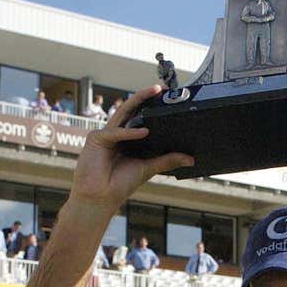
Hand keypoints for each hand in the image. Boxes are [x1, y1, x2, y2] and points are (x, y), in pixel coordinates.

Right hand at [70, 86, 193, 212]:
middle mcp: (117, 133)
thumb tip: (190, 159)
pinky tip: (143, 132)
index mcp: (128, 138)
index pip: (141, 117)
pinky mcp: (96, 139)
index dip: (152, 106)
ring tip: (153, 93)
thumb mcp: (149, 168)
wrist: (101, 197)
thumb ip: (167, 160)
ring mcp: (106, 134)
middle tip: (162, 89)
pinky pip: (115, 132)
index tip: (167, 97)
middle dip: (146, 97)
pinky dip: (129, 133)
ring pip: (123, 112)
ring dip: (137, 101)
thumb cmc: (120, 183)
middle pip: (132, 110)